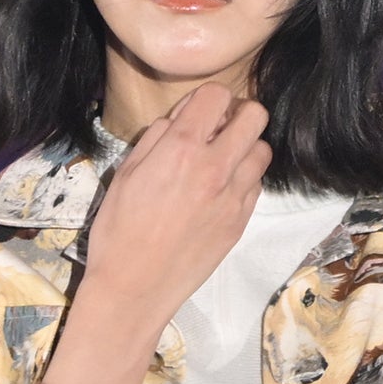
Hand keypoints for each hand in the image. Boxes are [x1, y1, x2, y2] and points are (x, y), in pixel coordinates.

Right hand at [83, 80, 271, 331]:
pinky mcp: (241, 221)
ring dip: (244, 147)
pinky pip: (256, 184)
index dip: (206, 98)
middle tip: (217, 130)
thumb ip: (156, 138)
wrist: (135, 288)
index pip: (216, 95)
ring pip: (262, 150)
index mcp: (180, 149)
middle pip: (255, 115)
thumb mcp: (125, 174)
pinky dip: (243, 178)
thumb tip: (180, 120)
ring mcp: (233, 197)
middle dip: (237, 114)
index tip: (195, 113)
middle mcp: (214, 168)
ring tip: (221, 161)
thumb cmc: (119, 232)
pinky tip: (220, 191)